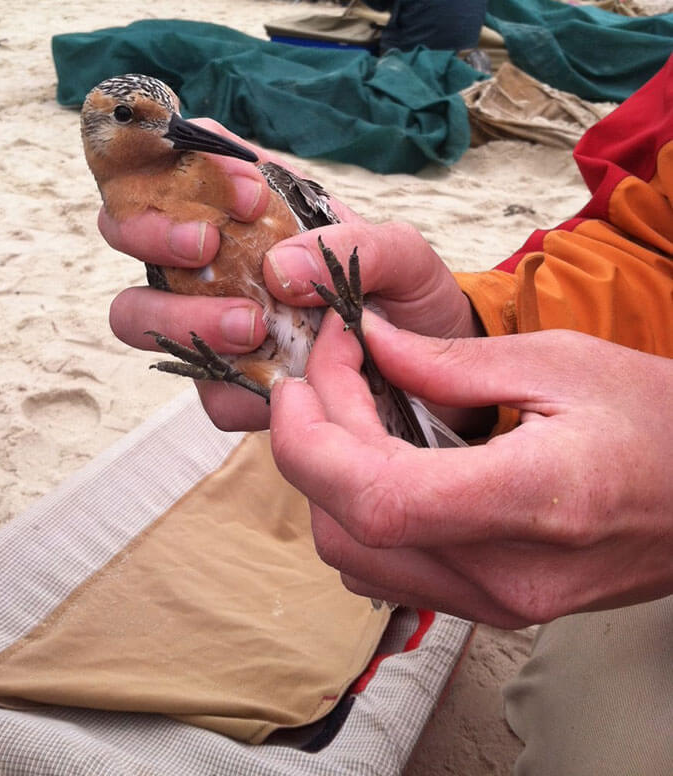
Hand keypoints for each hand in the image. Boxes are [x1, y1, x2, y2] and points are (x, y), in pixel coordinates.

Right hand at [101, 120, 477, 429]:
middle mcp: (216, 256)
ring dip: (180, 314)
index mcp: (252, 206)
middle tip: (207, 247)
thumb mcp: (401, 252)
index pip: (182, 157)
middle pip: (125, 226)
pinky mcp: (226, 381)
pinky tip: (284, 379)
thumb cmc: (408, 294)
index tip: (247, 193)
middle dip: (151, 230)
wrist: (432, 374)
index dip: (188, 160)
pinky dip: (235, 384)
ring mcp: (209, 318)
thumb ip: (349, 242)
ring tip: (252, 326)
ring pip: (136, 311)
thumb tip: (278, 268)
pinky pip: (202, 387)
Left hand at [270, 314, 672, 627]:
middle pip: (345, 534)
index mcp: (531, 501)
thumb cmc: (658, 424)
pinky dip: (360, 513)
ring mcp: (497, 603)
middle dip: (312, 444)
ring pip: (356, 561)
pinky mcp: (492, 605)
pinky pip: (390, 571)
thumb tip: (369, 343)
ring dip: (329, 481)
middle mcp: (504, 576)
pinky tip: (382, 456)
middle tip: (330, 372)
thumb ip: (449, 361)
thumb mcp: (561, 364)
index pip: (375, 498)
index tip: (310, 373)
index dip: (314, 437)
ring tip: (351, 409)